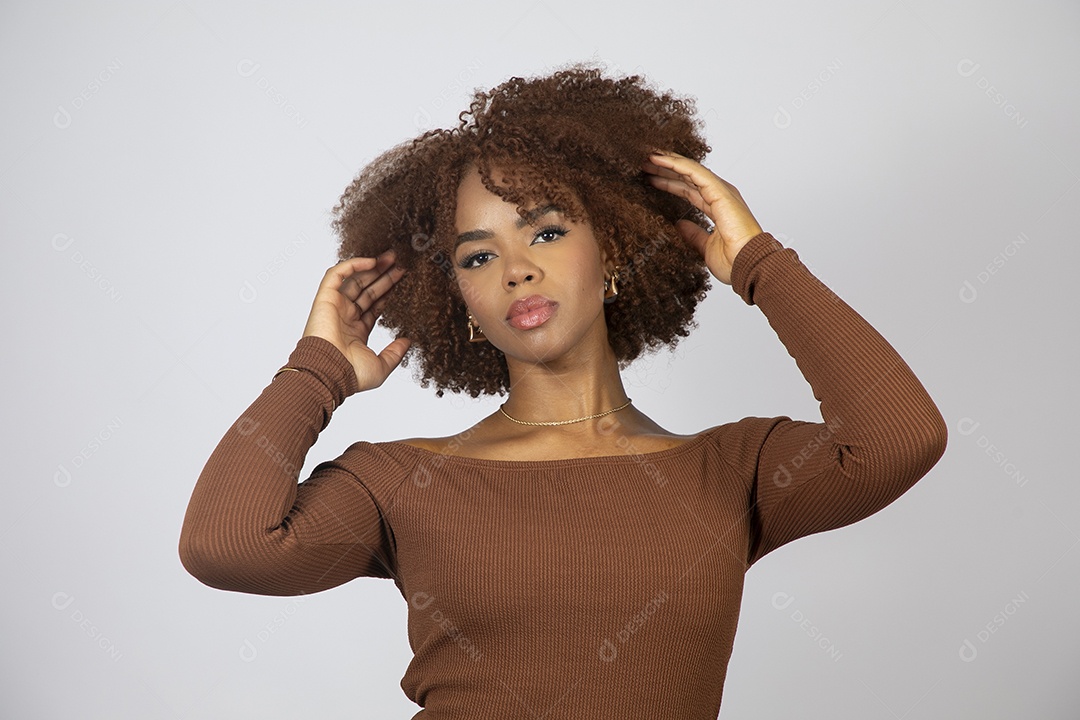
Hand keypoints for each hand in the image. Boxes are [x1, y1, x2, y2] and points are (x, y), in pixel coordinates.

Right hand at [302, 249, 410, 391]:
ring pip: (355, 279)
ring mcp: (335, 306)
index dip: (388, 292)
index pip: (374, 305)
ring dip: (372, 267)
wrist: (330, 373)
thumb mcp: (381, 366)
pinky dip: (353, 265)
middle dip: (384, 275)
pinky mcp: (325, 298)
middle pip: (367, 289)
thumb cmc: (351, 374)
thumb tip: (408, 341)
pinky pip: (337, 274)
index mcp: (356, 331)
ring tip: (392, 257)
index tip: (404, 280)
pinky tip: (373, 261)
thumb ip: (395, 353)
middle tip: (401, 263)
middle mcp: (345, 316)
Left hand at [642, 150, 763, 284]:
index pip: (689, 190)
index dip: (670, 183)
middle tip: (644, 165)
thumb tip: (680, 225)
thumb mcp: (705, 247)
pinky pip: (694, 172)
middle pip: (688, 178)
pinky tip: (659, 159)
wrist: (747, 266)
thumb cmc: (733, 261)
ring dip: (668, 163)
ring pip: (690, 170)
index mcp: (718, 208)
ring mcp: (721, 192)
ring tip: (647, 157)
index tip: (651, 180)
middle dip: (666, 170)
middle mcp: (720, 196)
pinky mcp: (720, 191)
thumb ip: (693, 234)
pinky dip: (676, 164)